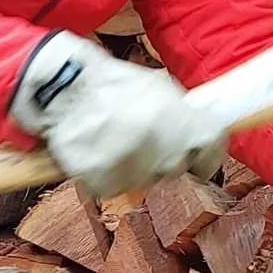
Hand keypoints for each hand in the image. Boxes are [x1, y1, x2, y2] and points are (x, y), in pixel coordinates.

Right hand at [8, 33, 223, 199]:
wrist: (61, 87)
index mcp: (182, 119)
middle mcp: (162, 146)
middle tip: (137, 137)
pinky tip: (95, 150)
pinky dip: (104, 174)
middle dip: (161, 158)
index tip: (196, 158)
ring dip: (130, 167)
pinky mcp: (104, 181)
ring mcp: (133, 166)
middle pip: (174, 168)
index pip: (211, 148)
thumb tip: (204, 137)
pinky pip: (112, 187)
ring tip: (111, 139)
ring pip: (142, 181)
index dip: (205, 156)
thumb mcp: (158, 88)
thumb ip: (185, 117)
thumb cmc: (110, 85)